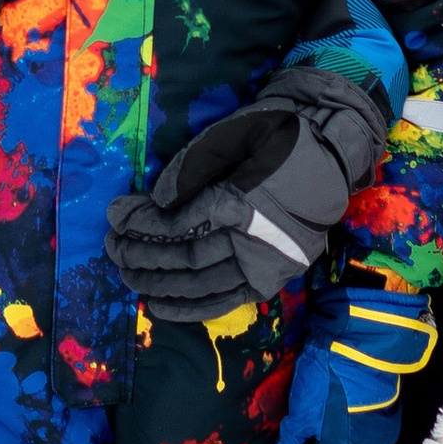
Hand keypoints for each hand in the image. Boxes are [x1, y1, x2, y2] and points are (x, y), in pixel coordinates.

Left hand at [107, 75, 386, 322]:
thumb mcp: (231, 135)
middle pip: (183, 256)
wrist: (330, 152)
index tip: (115, 215)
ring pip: (198, 283)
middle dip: (141, 253)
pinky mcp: (271, 278)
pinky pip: (223, 301)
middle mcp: (254, 241)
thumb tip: (153, 202)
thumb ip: (191, 168)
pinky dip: (187, 308)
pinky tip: (156, 303)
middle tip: (112, 246)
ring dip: (156, 281)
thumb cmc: (277, 136)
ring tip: (125, 272)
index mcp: (243, 201)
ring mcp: (265, 265)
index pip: (177, 223)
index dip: (140, 223)